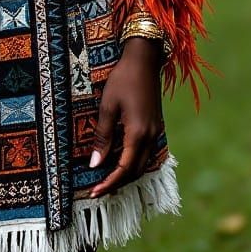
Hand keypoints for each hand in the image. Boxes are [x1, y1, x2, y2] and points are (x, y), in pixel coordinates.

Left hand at [89, 37, 164, 197]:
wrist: (145, 59)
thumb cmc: (123, 78)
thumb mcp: (107, 106)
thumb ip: (103, 137)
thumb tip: (95, 164)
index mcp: (138, 133)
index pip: (124, 169)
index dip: (109, 183)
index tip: (94, 192)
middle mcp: (151, 136)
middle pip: (136, 171)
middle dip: (118, 183)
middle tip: (98, 190)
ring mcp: (156, 131)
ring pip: (143, 163)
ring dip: (126, 174)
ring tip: (107, 179)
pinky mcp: (156, 125)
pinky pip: (147, 151)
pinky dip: (134, 161)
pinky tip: (120, 160)